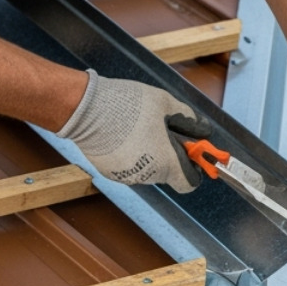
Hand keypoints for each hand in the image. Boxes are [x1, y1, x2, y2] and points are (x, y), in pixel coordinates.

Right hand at [56, 70, 204, 191]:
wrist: (85, 109)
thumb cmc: (126, 106)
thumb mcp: (165, 103)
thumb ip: (188, 119)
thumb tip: (201, 128)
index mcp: (166, 163)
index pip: (189, 183)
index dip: (193, 168)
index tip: (192, 153)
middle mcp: (148, 176)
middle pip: (168, 172)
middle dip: (169, 154)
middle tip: (163, 129)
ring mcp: (127, 176)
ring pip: (147, 168)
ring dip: (149, 153)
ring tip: (138, 128)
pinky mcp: (110, 172)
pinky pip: (129, 166)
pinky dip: (130, 154)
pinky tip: (122, 134)